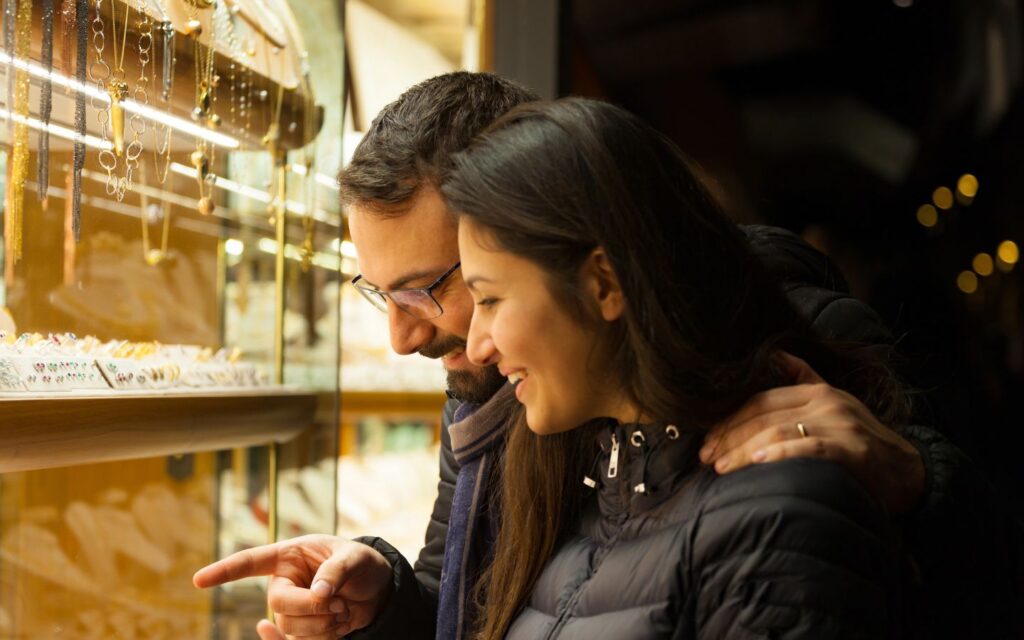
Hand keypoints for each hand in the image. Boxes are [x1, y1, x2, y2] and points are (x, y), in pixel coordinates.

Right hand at [193, 534, 392, 638]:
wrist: (380, 589)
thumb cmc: (363, 564)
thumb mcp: (355, 558)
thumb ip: (336, 572)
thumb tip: (319, 594)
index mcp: (291, 556)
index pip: (251, 562)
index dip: (225, 571)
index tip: (199, 580)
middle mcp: (286, 582)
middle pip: (277, 603)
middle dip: (308, 608)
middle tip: (338, 603)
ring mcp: (293, 607)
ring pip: (290, 626)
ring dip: (321, 624)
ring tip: (343, 610)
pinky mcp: (304, 628)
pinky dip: (315, 638)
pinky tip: (283, 634)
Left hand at [699, 353, 924, 512]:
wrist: (910, 472)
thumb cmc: (864, 442)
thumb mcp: (836, 403)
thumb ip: (805, 379)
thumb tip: (778, 355)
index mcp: (816, 391)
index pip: (760, 401)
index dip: (729, 419)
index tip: (707, 440)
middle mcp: (826, 403)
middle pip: (763, 416)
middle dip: (729, 437)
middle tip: (707, 457)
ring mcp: (839, 425)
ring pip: (778, 432)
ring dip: (744, 450)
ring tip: (722, 468)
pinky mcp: (852, 450)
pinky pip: (809, 449)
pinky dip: (780, 455)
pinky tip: (759, 464)